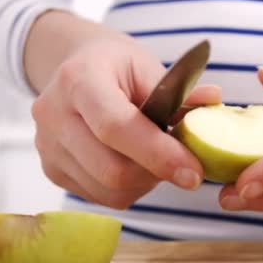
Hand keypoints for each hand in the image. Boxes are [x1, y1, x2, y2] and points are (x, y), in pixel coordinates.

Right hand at [31, 34, 220, 208]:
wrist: (72, 69)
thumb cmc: (115, 67)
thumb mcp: (147, 66)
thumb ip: (179, 92)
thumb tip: (215, 102)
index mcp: (79, 80)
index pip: (116, 127)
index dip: (158, 154)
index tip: (194, 172)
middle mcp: (54, 115)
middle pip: (111, 169)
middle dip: (156, 173)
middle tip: (182, 164)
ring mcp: (47, 147)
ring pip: (108, 189)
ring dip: (145, 183)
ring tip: (156, 158)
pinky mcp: (52, 171)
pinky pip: (100, 196)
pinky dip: (128, 188)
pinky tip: (135, 164)